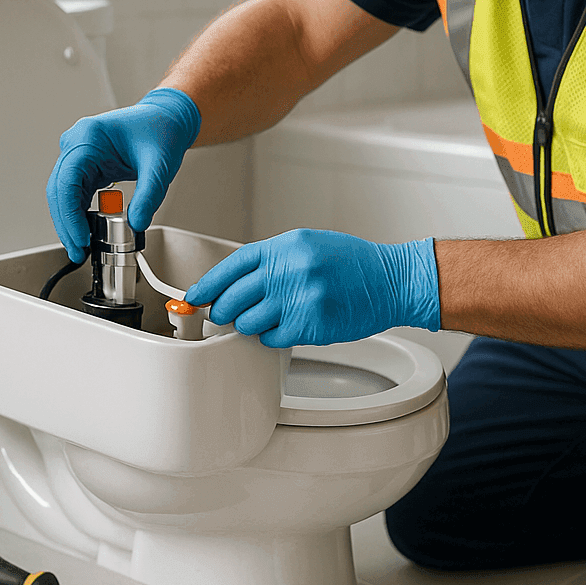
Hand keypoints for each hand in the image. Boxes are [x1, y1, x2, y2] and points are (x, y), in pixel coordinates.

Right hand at [46, 87, 200, 261]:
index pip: (67, 181)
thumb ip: (149, 195)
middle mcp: (77, 144)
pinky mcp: (86, 166)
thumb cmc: (161, 130)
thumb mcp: (159, 165)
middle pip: (59, 191)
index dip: (69, 215)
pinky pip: (75, 194)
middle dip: (66, 225)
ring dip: (70, 222)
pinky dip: (79, 214)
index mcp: (89, 137)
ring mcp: (79, 155)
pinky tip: (85, 233)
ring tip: (81, 248)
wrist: (167, 119)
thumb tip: (137, 224)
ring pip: (63, 195)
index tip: (79, 238)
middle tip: (78, 251)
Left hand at [183, 229, 439, 348]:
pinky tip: (285, 328)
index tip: (195, 296)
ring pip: (247, 323)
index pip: (231, 267)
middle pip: (232, 299)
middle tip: (226, 314)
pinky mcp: (309, 326)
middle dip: (223, 311)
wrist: (391, 281)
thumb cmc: (352, 263)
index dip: (208, 284)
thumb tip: (235, 282)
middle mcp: (288, 270)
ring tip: (265, 320)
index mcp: (285, 247)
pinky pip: (271, 339)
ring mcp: (298, 299)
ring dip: (249, 326)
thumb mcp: (308, 245)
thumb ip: (272, 260)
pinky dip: (272, 337)